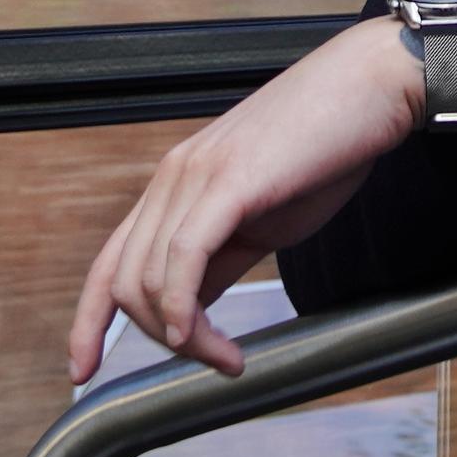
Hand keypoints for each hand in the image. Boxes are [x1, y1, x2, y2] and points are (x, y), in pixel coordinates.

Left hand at [68, 20, 423, 383]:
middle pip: (124, 283)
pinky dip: (185, 310)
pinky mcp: (229, 181)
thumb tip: (192, 310)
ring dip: (187, 338)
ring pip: (151, 281)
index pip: (110, 263)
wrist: (371, 86)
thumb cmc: (327, 147)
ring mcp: (196, 176)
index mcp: (175, 184)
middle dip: (159, 340)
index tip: (84, 369)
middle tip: (215, 362)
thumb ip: (221, 258)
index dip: (88, 322)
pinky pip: (184, 258)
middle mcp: (173, 177)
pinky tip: (207, 338)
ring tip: (229, 358)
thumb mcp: (262, 216)